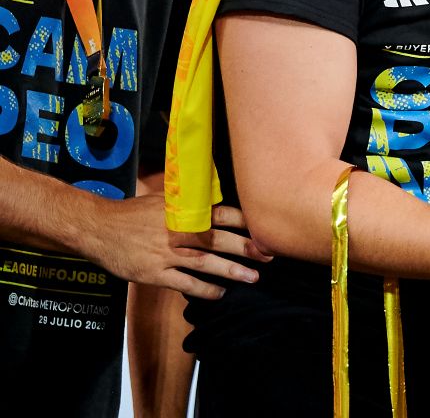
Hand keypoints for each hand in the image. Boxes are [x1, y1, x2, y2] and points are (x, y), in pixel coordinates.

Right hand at [87, 197, 270, 299]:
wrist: (98, 228)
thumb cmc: (135, 213)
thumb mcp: (165, 199)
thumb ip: (191, 203)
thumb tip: (219, 198)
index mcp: (184, 211)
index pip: (222, 214)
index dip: (246, 222)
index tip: (267, 229)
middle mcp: (178, 231)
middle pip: (218, 239)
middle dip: (246, 247)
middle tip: (270, 255)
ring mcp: (166, 253)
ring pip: (205, 263)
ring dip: (231, 271)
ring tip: (252, 277)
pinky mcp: (154, 273)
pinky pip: (184, 283)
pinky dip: (204, 289)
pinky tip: (221, 293)